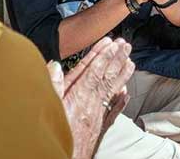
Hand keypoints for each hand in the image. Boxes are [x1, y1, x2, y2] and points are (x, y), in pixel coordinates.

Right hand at [48, 38, 135, 158]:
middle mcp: (91, 105)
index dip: (103, 55)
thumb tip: (55, 66)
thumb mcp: (48, 106)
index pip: (94, 71)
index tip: (111, 43)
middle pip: (107, 77)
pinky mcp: (99, 128)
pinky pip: (113, 111)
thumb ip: (53, 85)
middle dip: (116, 59)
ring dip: (122, 75)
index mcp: (78, 98)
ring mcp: (97, 116)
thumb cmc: (56, 136)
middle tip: (124, 45)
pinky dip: (120, 100)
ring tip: (131, 61)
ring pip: (112, 91)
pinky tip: (126, 93)